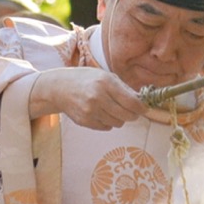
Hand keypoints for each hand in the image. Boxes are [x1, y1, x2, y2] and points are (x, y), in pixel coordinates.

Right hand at [28, 67, 146, 129]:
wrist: (59, 88)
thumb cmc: (85, 79)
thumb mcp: (105, 76)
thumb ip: (124, 88)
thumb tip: (141, 101)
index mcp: (105, 83)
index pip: (131, 102)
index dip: (141, 108)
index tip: (144, 108)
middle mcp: (98, 97)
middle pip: (127, 115)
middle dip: (132, 115)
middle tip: (132, 111)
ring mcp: (90, 111)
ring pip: (118, 123)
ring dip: (119, 118)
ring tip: (112, 109)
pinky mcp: (85, 121)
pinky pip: (106, 127)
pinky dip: (108, 122)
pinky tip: (101, 113)